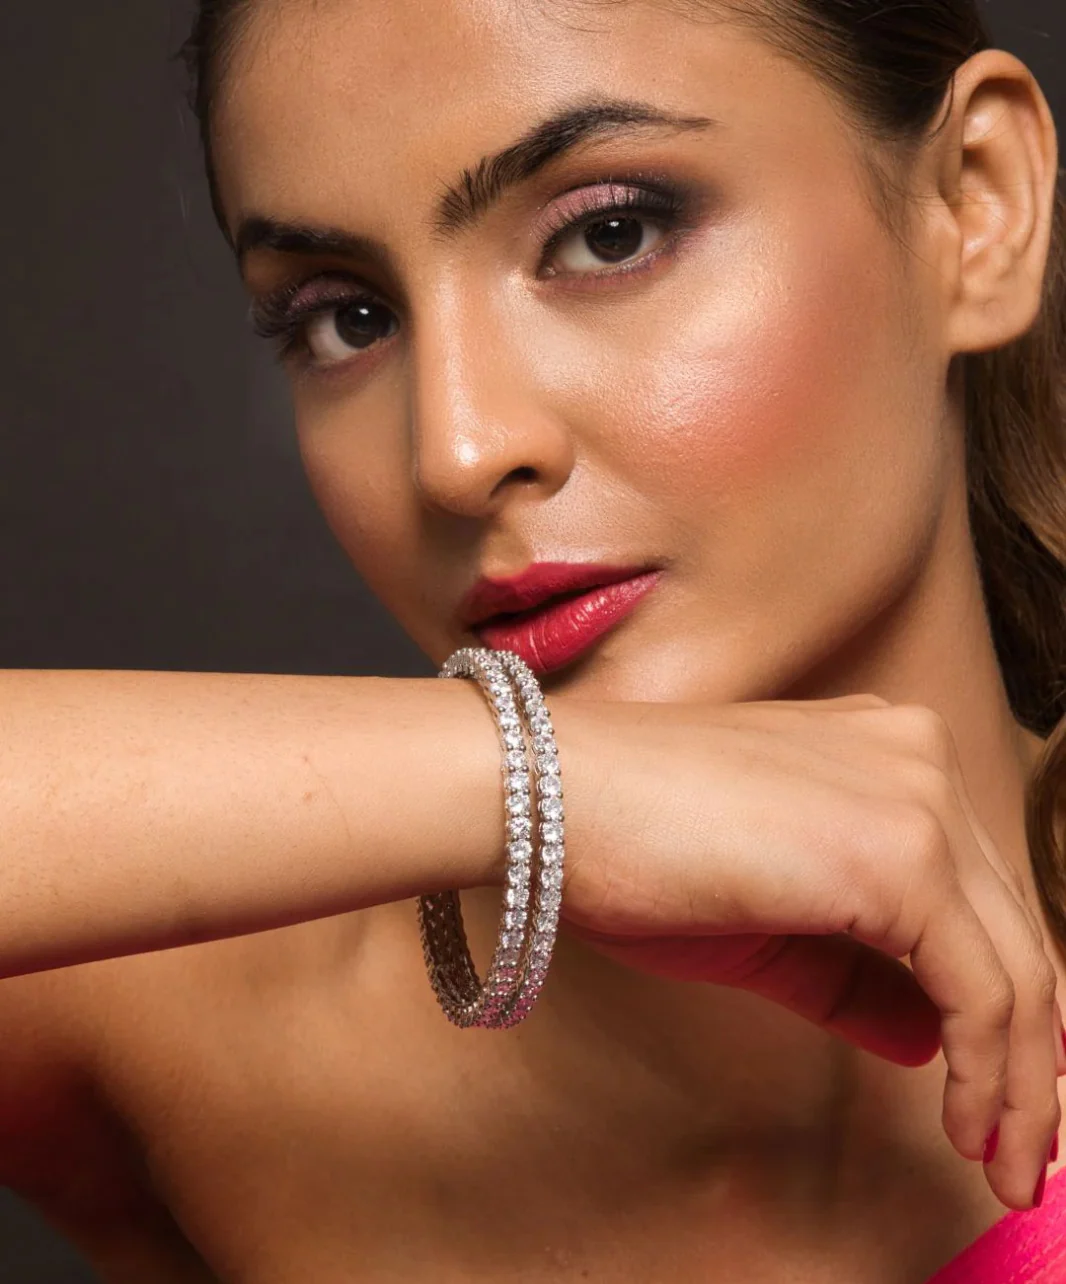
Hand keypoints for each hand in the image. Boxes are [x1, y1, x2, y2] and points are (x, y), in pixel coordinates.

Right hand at [552, 693, 1061, 1210]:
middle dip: (1028, 1055)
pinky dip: (995, 1072)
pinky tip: (974, 1125)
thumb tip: (930, 1037)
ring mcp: (915, 802)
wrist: (545, 798)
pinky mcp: (900, 855)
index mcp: (886, 754)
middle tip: (1016, 1147)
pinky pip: (982, 989)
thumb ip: (855, 975)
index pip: (975, 896)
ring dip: (1022, 1080)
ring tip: (1004, 1161)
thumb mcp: (762, 924)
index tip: (999, 1086)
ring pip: (1016, 967)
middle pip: (1011, 932)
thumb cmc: (627, 846)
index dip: (1001, 1001)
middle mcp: (918, 760)